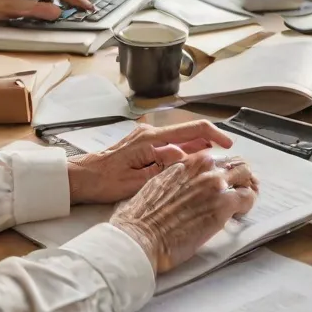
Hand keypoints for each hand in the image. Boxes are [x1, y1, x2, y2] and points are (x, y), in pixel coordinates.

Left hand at [67, 120, 235, 203]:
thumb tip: (186, 157)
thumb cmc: (104, 181)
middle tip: (223, 165)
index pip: (192, 130)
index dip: (214, 136)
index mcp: (151, 139)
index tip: (228, 146)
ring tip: (210, 170)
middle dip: (209, 146)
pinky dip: (183, 155)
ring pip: (181, 140)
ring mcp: (147, 137)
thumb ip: (162, 168)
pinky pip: (170, 146)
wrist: (83, 177)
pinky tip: (188, 170)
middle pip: (189, 133)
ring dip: (197, 152)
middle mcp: (151, 133)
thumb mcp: (136, 181)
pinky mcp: (144, 145)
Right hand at [111, 151, 258, 272]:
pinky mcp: (223, 204)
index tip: (224, 182)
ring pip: (246, 175)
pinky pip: (248, 198)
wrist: (140, 236)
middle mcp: (202, 167)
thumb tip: (182, 187)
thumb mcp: (156, 185)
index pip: (216, 157)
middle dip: (239, 177)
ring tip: (240, 204)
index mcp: (186, 162)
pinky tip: (237, 216)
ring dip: (246, 188)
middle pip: (234, 162)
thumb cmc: (142, 217)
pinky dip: (247, 206)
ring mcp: (215, 184)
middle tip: (237, 193)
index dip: (223, 170)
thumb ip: (175, 179)